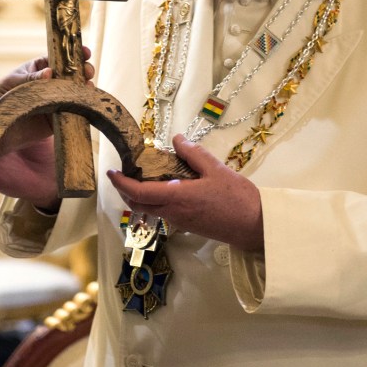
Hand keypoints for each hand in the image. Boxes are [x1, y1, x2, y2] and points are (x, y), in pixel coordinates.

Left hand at [0, 48, 94, 133]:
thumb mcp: (11, 83)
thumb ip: (30, 78)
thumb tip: (49, 72)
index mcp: (40, 69)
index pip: (60, 59)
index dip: (74, 54)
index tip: (85, 52)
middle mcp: (51, 84)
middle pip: (73, 75)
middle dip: (83, 71)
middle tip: (87, 71)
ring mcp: (55, 101)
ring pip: (75, 93)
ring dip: (85, 89)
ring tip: (88, 86)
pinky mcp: (55, 121)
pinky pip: (71, 113)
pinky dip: (80, 108)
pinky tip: (85, 103)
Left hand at [106, 134, 263, 250]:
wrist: (255, 227)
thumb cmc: (237, 198)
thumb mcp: (216, 169)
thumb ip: (193, 153)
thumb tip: (176, 139)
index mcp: (176, 198)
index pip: (138, 193)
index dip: (121, 183)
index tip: (111, 172)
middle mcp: (173, 212)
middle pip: (138, 204)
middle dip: (126, 191)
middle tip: (124, 173)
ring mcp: (179, 221)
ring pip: (150, 209)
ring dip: (140, 195)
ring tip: (145, 175)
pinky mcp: (188, 225)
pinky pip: (163, 212)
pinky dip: (156, 199)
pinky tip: (166, 186)